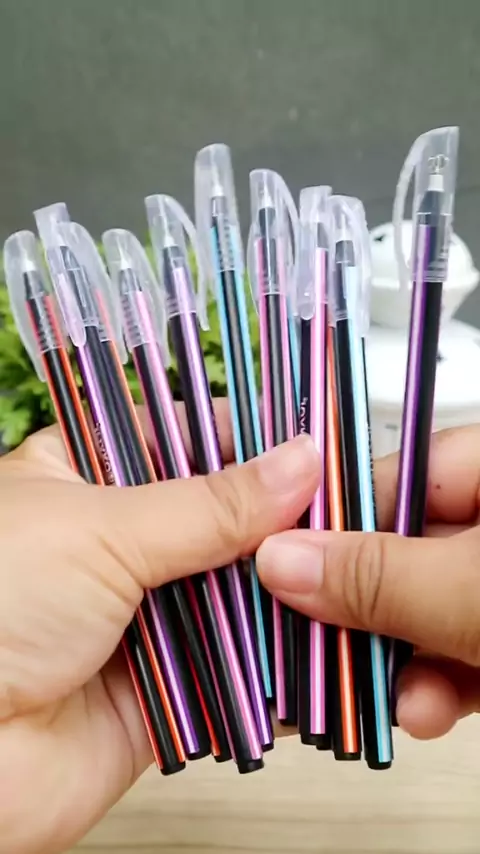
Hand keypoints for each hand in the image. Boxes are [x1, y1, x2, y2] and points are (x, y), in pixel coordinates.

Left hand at [0, 402, 319, 853]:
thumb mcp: (101, 529)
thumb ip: (210, 504)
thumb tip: (299, 461)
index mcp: (80, 476)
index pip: (177, 434)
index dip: (242, 435)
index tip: (308, 437)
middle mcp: (112, 541)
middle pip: (214, 516)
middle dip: (276, 518)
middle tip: (348, 508)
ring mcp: (140, 613)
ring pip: (232, 590)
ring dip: (283, 589)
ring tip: (350, 570)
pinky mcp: (164, 685)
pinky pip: (234, 666)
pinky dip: (276, 660)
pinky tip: (327, 639)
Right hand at [258, 424, 479, 741]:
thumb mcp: (472, 591)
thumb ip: (379, 577)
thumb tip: (277, 560)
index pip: (398, 473)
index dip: (337, 517)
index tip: (282, 558)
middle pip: (407, 548)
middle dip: (366, 608)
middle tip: (314, 640)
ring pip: (434, 607)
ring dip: (402, 661)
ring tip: (382, 699)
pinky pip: (469, 646)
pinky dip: (445, 683)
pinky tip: (425, 714)